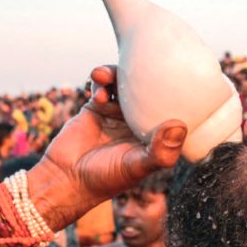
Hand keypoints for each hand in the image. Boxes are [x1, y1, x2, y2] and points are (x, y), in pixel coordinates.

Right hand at [34, 65, 186, 214]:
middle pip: (147, 92)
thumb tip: (179, 125)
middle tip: (142, 67)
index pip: (170, 110)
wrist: (66, 178)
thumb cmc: (106, 178)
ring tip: (106, 75)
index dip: (176, 94)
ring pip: (124, 85)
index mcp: (152, 136)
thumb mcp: (137, 167)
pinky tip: (98, 94)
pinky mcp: (96, 107)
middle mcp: (137, 122)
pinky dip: (101, 83)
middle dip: (146, 77)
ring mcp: (117, 113)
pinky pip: (102, 86)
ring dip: (118, 75)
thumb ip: (160, 151)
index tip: (179, 78)